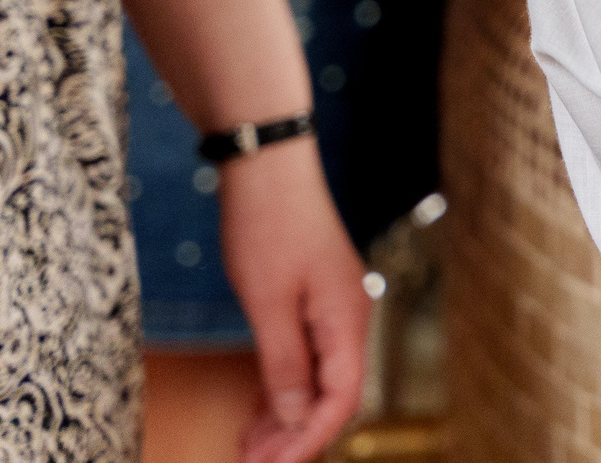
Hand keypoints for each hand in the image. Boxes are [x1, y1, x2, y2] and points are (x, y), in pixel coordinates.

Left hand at [218, 138, 369, 462]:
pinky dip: (284, 388)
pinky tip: (260, 412)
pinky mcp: (315, 298)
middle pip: (332, 394)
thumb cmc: (268, 227)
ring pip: (318, 379)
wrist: (269, 167)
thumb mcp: (268, 303)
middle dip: (295, 436)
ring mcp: (334, 307)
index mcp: (347, 319)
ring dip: (287, 417)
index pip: (340, 399)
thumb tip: (294, 416)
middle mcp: (350, 317)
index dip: (309, 440)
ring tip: (250, 450)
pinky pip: (307, 357)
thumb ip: (285, 363)